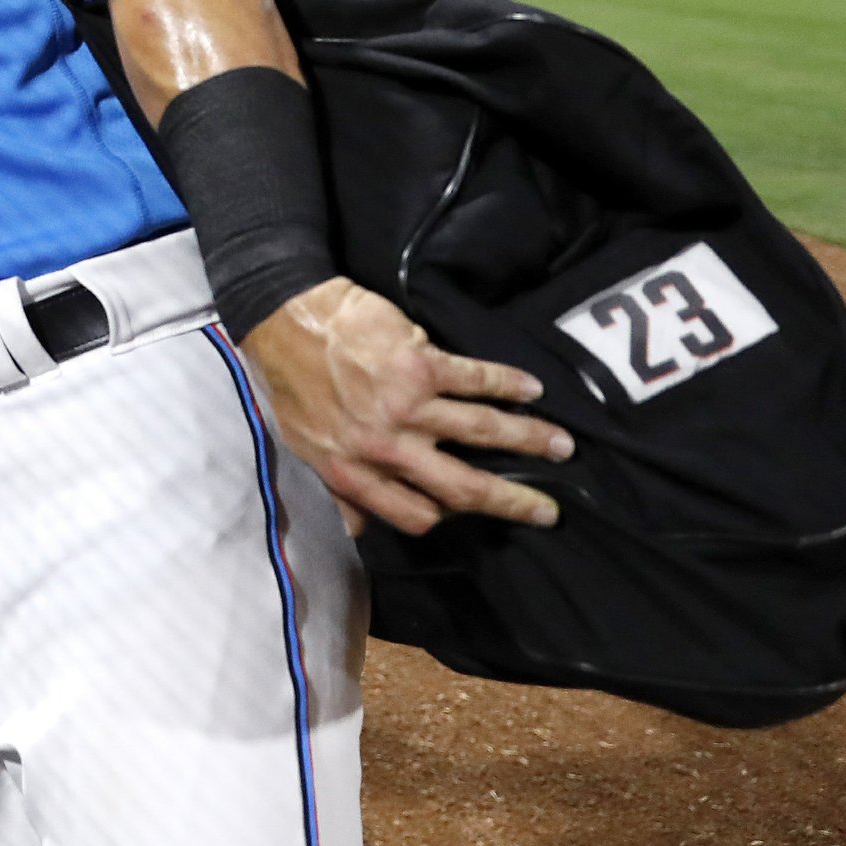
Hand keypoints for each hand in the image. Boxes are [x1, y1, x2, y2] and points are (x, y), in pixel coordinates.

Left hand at [237, 277, 573, 536]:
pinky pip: (477, 379)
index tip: (472, 515)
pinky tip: (532, 389)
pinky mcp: (419, 363)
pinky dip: (509, 384)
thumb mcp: (302, 446)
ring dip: (529, 440)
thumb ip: (337, 490)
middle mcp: (384, 446)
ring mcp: (405, 405)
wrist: (283, 316)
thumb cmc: (290, 381)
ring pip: (483, 432)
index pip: (414, 516)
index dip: (447, 518)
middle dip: (511, 501)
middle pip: (462, 487)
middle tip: (547, 509)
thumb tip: (359, 529)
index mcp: (353, 472)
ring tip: (562, 446)